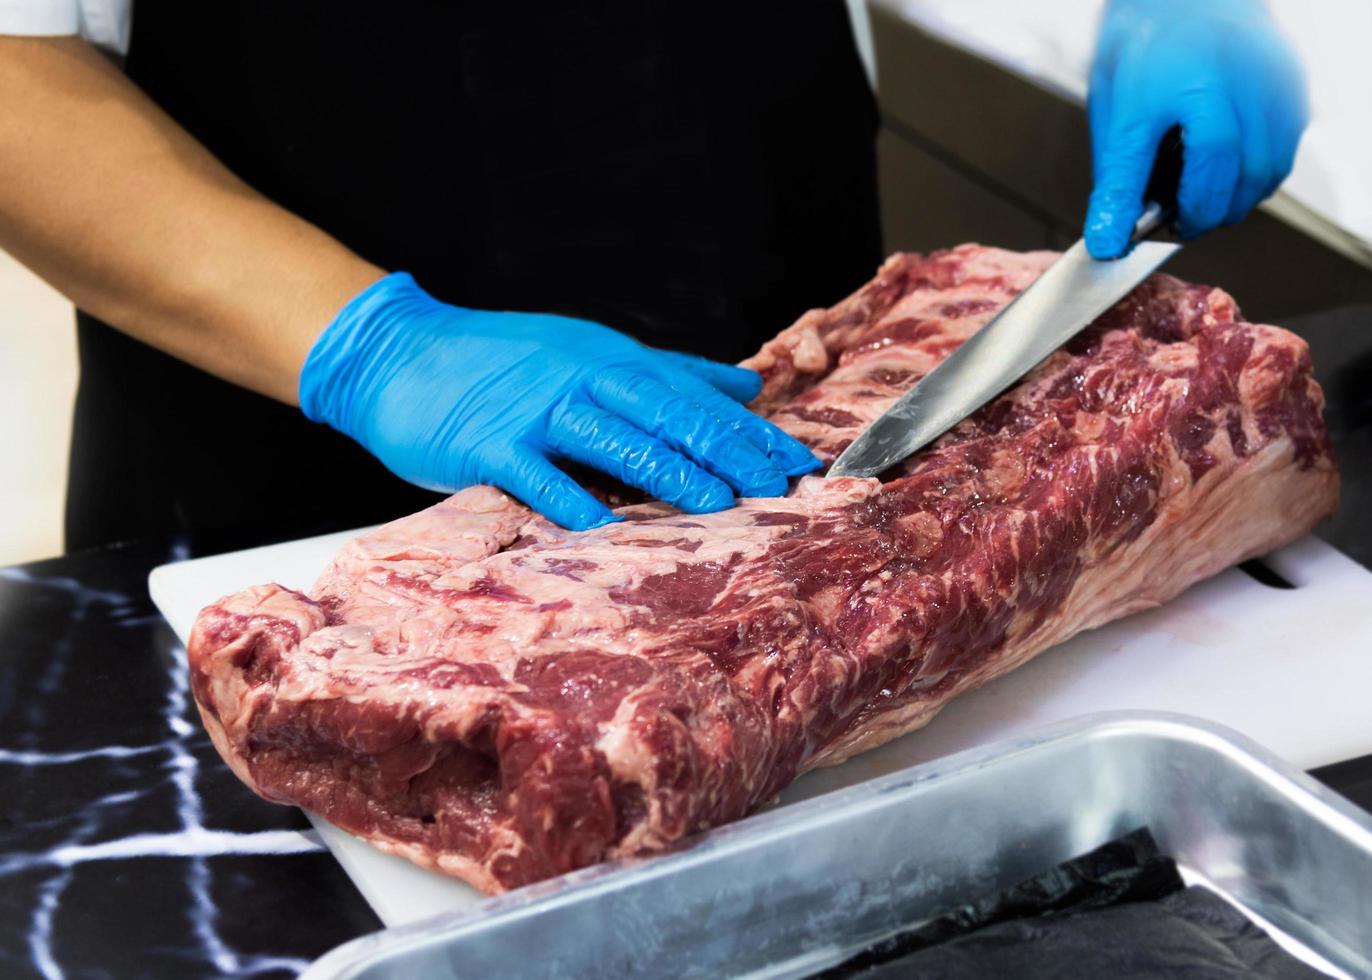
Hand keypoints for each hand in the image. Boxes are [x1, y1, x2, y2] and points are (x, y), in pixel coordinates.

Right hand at [299, 273, 819, 529]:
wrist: (399, 352)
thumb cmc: (502, 361)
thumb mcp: (591, 352)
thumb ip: (671, 371)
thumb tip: (745, 385)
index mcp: (611, 360)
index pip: (694, 395)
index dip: (748, 429)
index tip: (799, 461)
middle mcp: (581, 378)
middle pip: (666, 412)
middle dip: (726, 448)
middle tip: (777, 485)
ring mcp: (533, 409)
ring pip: (611, 438)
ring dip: (665, 470)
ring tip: (715, 503)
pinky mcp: (487, 442)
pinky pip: (533, 473)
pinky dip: (567, 497)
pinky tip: (601, 526)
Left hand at [1084, 0, 1307, 258]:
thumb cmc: (1148, 42)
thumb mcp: (1114, 106)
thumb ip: (1118, 172)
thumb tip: (1110, 232)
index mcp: (1182, 85)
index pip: (1161, 168)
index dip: (1140, 213)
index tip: (1118, 242)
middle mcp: (1236, 84)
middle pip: (1229, 180)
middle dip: (1199, 214)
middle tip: (1174, 221)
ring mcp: (1272, 85)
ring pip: (1263, 175)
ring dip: (1231, 200)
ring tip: (1199, 197)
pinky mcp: (1293, 88)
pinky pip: (1283, 153)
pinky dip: (1254, 176)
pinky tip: (1226, 169)